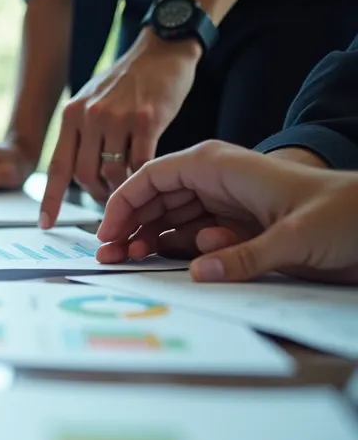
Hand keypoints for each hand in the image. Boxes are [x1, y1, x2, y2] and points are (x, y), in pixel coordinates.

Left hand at [40, 32, 199, 227]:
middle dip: (96, 195)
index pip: (57, 166)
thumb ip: (81, 132)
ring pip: (112, 173)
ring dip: (120, 189)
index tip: (44, 225)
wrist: (162, 50)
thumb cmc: (128, 81)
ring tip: (130, 186)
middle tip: (110, 199)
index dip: (50, 199)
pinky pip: (141, 163)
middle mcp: (89, 116)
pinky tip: (148, 175)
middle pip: (84, 175)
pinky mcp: (147, 119)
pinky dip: (143, 176)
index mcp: (72, 114)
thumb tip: (75, 174)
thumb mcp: (92, 100)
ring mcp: (117, 117)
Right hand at [95, 140, 357, 283]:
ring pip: (169, 219)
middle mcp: (216, 182)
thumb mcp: (297, 237)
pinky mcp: (234, 229)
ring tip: (127, 263)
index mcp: (220, 166)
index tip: (106, 233)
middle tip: (109, 257)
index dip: (123, 203)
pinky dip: (172, 250)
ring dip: (146, 239)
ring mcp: (224, 205)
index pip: (152, 176)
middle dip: (128, 226)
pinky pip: (190, 237)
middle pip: (154, 198)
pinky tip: (159, 264)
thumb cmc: (344, 215)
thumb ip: (247, 257)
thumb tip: (200, 273)